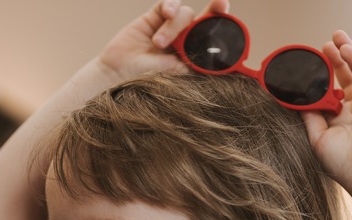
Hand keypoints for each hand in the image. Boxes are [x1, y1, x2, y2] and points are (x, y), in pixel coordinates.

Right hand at [96, 0, 229, 83]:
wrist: (117, 73)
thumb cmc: (143, 80)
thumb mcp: (172, 74)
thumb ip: (189, 65)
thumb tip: (210, 61)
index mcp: (192, 54)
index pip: (212, 39)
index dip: (224, 29)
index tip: (233, 27)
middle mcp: (184, 40)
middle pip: (205, 19)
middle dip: (215, 10)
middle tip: (222, 5)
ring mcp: (170, 27)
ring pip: (184, 14)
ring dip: (173, 27)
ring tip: (158, 44)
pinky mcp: (155, 17)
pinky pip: (168, 4)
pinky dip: (169, 6)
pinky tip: (165, 14)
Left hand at [302, 31, 351, 191]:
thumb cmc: (342, 163)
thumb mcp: (317, 138)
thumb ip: (309, 118)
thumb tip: (297, 100)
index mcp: (337, 123)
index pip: (326, 95)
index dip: (318, 82)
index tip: (305, 69)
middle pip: (342, 80)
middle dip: (332, 63)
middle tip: (320, 48)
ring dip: (345, 54)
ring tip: (334, 38)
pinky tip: (346, 49)